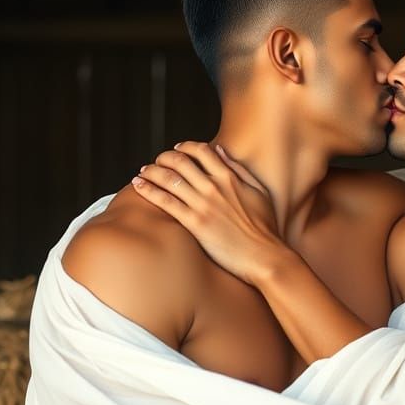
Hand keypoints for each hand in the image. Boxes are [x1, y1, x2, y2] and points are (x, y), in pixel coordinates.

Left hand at [131, 141, 282, 284]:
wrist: (264, 257)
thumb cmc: (265, 228)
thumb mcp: (259, 192)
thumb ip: (239, 170)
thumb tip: (220, 151)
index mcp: (230, 178)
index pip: (201, 151)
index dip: (185, 147)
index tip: (177, 149)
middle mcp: (214, 187)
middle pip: (180, 161)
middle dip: (163, 157)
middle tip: (156, 162)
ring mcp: (204, 205)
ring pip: (169, 178)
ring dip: (151, 171)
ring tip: (142, 172)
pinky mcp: (195, 223)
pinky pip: (166, 202)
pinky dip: (149, 190)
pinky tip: (139, 187)